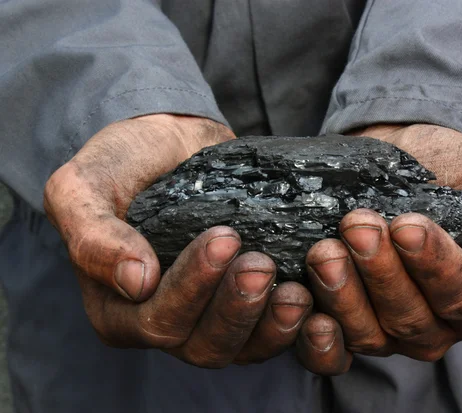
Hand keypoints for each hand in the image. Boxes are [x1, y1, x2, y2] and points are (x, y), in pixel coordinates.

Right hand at [44, 114, 311, 366]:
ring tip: (296, 291)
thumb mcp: (84, 188)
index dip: (191, 289)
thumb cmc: (123, 164)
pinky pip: (271, 334)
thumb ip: (94, 236)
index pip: (156, 321)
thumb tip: (137, 282)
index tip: (223, 239)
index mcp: (120, 310)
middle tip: (262, 264)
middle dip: (236, 309)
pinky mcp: (246, 306)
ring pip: (242, 349)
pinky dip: (294, 325)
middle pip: (204, 345)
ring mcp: (209, 317)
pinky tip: (313, 298)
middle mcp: (164, 323)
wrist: (172, 146)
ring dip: (272, 325)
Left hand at [295, 124, 461, 374]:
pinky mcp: (346, 324)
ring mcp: (388, 331)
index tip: (408, 226)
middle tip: (358, 225)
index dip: (435, 266)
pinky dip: (315, 338)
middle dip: (381, 273)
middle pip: (411, 321)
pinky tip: (301, 304)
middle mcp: (437, 326)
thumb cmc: (456, 171)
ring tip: (325, 250)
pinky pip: (331, 352)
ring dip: (343, 295)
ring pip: (369, 335)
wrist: (402, 160)